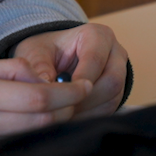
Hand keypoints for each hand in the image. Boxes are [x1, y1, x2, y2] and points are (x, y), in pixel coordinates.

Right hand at [0, 60, 90, 155]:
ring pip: (28, 141)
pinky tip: (30, 138)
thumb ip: (2, 70)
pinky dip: (23, 146)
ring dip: (49, 129)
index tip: (83, 87)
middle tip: (79, 102)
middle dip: (67, 111)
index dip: (68, 92)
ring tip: (61, 117)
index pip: (38, 96)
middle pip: (41, 122)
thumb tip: (39, 73)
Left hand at [12, 24, 127, 116]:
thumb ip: (39, 68)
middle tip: (61, 109)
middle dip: (84, 99)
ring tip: (61, 115)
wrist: (54, 58)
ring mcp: (119, 75)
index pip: (95, 59)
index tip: (60, 95)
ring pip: (112, 99)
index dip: (79, 80)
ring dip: (86, 111)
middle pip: (112, 81)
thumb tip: (44, 87)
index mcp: (97, 36)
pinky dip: (87, 117)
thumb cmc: (46, 51)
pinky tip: (68, 119)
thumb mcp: (36, 52)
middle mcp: (114, 53)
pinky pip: (108, 111)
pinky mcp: (117, 94)